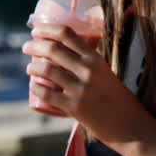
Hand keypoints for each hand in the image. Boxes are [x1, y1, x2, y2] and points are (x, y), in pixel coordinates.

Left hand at [21, 23, 155, 147]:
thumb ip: (87, 62)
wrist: (129, 126)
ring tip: (30, 68)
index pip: (67, 34)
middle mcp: (88, 70)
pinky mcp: (73, 108)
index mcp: (95, 58)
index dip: (47, 29)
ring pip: (46, 70)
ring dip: (32, 67)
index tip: (36, 30)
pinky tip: (33, 86)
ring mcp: (80, 89)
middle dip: (34, 45)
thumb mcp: (104, 73)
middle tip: (27, 47)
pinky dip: (36, 88)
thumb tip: (64, 52)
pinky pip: (46, 94)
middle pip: (53, 49)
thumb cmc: (115, 98)